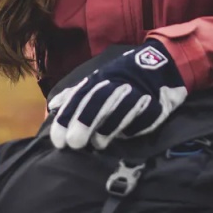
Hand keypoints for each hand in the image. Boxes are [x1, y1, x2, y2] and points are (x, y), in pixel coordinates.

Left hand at [47, 41, 187, 150]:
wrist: (160, 67)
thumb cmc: (122, 79)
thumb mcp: (96, 81)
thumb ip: (75, 95)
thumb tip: (52, 106)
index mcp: (99, 79)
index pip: (79, 97)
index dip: (67, 117)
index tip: (58, 139)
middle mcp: (116, 85)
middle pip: (98, 102)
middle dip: (84, 122)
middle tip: (73, 144)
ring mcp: (136, 94)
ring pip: (120, 109)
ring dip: (107, 128)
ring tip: (97, 145)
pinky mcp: (154, 105)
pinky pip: (141, 119)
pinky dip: (132, 129)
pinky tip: (124, 137)